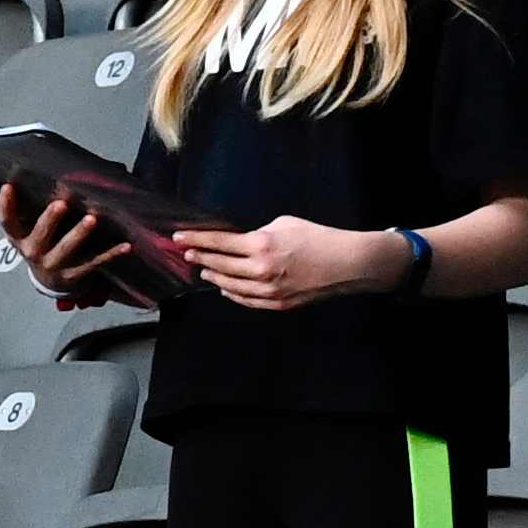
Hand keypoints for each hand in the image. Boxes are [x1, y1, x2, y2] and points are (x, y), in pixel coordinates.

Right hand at [0, 182, 130, 308]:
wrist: (50, 283)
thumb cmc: (42, 245)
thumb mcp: (31, 231)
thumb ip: (35, 208)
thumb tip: (55, 172)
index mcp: (19, 239)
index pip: (7, 222)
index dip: (6, 205)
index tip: (9, 186)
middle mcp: (32, 253)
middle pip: (40, 235)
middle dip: (50, 220)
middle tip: (61, 204)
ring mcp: (53, 265)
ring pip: (66, 249)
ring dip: (79, 234)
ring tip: (92, 219)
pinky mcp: (73, 275)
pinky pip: (94, 262)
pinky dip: (111, 254)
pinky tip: (126, 245)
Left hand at [168, 216, 397, 310]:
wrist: (349, 263)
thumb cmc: (319, 238)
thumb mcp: (284, 224)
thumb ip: (257, 233)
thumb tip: (239, 240)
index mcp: (261, 245)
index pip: (218, 243)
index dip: (196, 240)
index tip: (179, 237)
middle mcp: (260, 269)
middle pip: (219, 265)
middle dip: (200, 258)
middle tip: (187, 253)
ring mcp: (268, 290)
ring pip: (229, 285)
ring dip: (214, 276)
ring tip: (204, 269)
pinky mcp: (277, 303)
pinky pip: (246, 300)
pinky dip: (232, 293)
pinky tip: (224, 286)